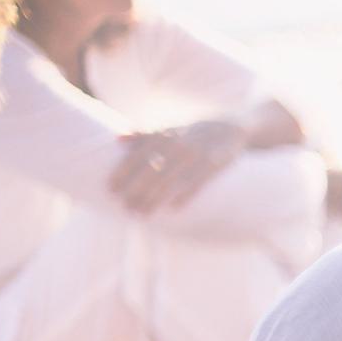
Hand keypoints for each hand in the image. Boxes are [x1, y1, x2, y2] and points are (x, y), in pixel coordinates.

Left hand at [111, 119, 249, 212]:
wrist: (231, 127)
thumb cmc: (194, 133)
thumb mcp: (170, 130)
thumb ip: (145, 135)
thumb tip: (117, 139)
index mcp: (165, 135)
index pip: (138, 155)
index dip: (123, 171)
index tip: (110, 188)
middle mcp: (179, 143)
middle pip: (152, 170)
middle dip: (136, 189)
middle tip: (125, 207)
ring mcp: (198, 153)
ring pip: (171, 179)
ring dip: (155, 197)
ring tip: (142, 213)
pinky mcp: (216, 164)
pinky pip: (198, 181)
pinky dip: (186, 194)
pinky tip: (174, 208)